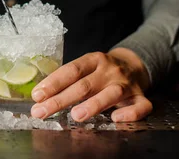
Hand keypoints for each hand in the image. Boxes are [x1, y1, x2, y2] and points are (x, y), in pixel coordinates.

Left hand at [30, 48, 151, 122]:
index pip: (71, 70)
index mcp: (94, 60)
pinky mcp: (141, 97)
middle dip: (61, 99)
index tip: (37, 95)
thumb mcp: (87, 67)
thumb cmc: (103, 71)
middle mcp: (110, 71)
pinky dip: (129, 113)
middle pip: (84, 85)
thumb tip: (41, 97)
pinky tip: (116, 119)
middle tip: (42, 111)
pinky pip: (140, 106)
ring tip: (76, 115)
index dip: (54, 83)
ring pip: (111, 94)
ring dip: (93, 104)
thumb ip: (70, 79)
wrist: (135, 64)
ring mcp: (126, 84)